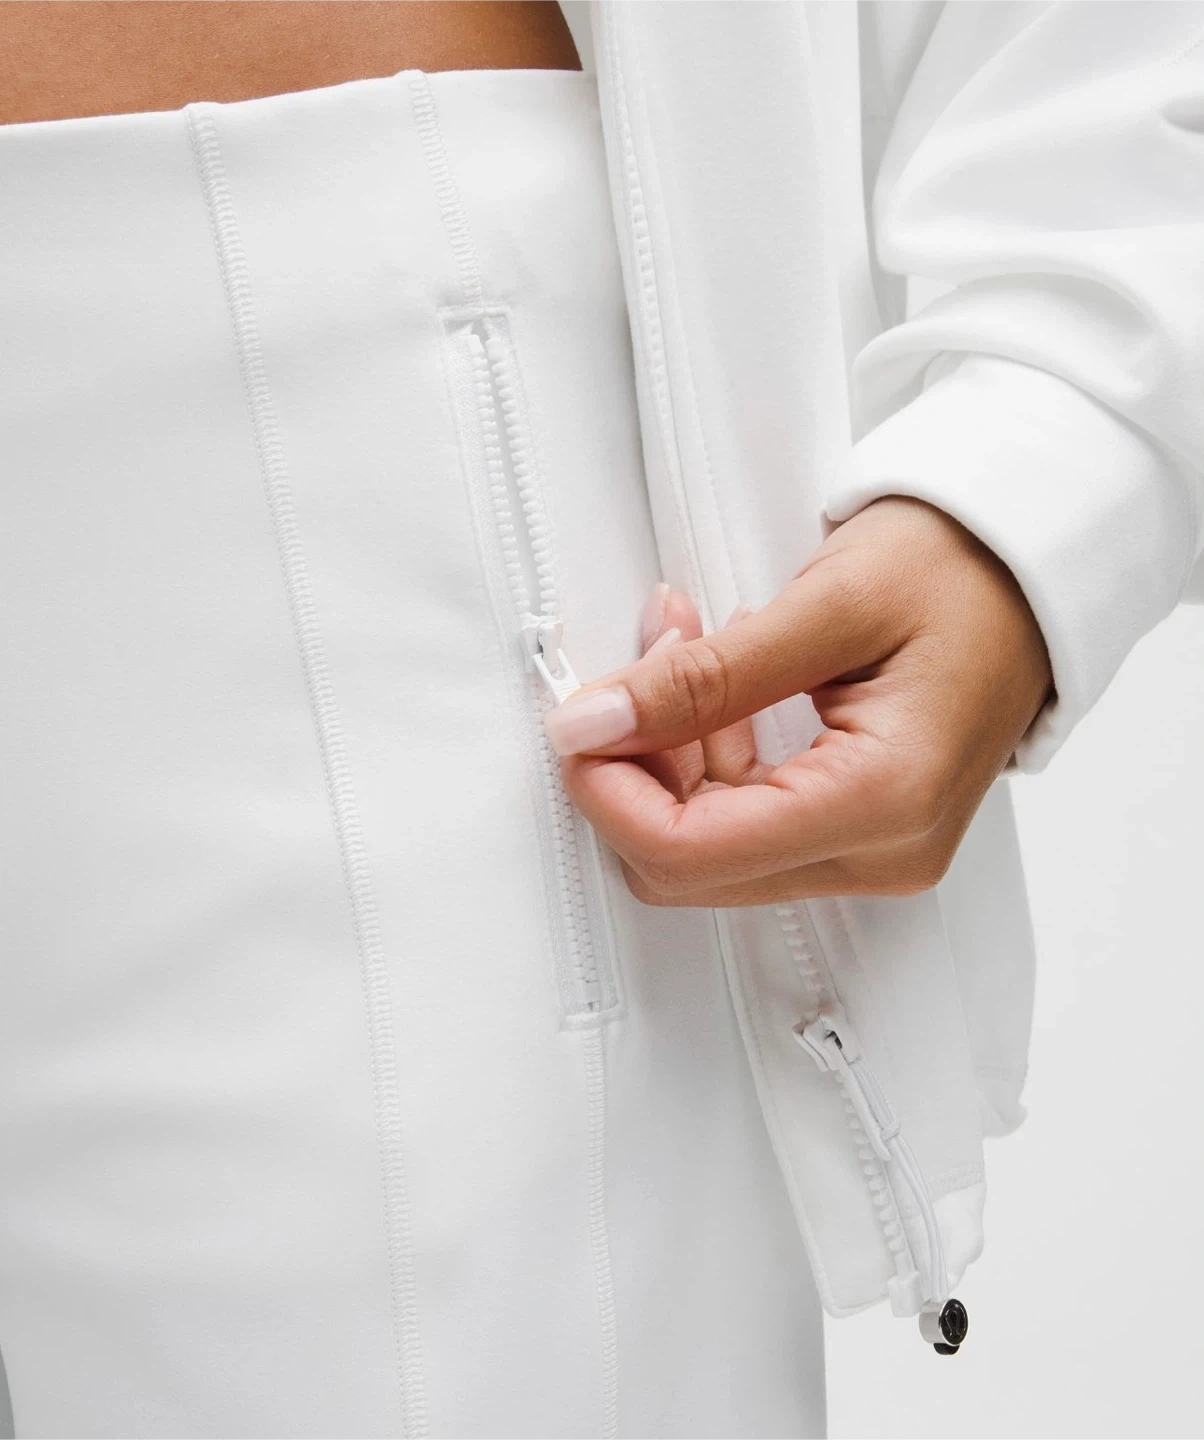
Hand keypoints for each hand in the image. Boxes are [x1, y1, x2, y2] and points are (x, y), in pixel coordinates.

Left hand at [544, 497, 1052, 904]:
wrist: (1030, 571)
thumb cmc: (959, 572)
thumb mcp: (823, 608)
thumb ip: (701, 680)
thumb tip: (590, 727)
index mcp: (882, 804)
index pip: (691, 854)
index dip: (608, 792)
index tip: (577, 720)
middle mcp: (881, 854)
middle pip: (689, 864)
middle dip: (635, 771)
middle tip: (628, 674)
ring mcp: (872, 852)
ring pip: (707, 846)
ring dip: (668, 751)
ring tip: (678, 644)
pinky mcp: (858, 831)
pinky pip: (744, 821)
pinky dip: (707, 753)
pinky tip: (708, 677)